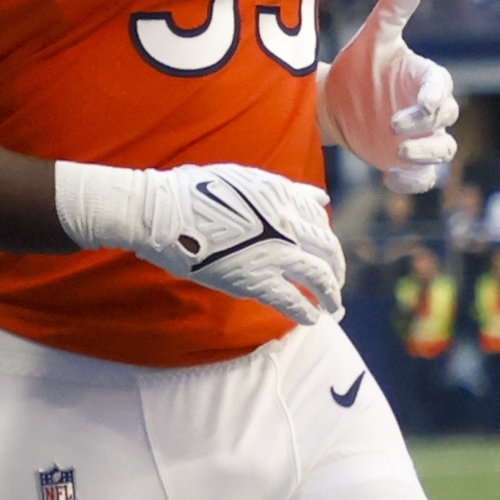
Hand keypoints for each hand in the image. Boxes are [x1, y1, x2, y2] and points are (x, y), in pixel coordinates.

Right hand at [65, 160, 345, 324]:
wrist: (162, 211)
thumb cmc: (193, 192)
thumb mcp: (246, 180)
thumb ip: (286, 190)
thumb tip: (321, 197)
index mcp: (282, 195)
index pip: (318, 217)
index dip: (324, 236)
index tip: (322, 250)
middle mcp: (286, 223)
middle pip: (328, 248)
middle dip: (336, 268)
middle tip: (336, 282)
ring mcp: (275, 253)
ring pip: (319, 277)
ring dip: (331, 295)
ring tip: (333, 307)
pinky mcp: (257, 280)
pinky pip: (293, 301)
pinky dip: (307, 312)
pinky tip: (312, 319)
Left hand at [326, 0, 459, 191]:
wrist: (335, 104)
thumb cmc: (360, 66)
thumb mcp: (375, 35)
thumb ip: (395, 5)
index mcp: (426, 77)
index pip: (442, 86)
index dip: (434, 95)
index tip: (420, 102)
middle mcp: (430, 110)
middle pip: (446, 120)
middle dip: (426, 125)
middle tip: (395, 126)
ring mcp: (423, 138)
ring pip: (442, 150)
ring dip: (425, 154)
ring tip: (397, 152)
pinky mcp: (409, 163)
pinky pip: (424, 178)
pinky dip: (413, 182)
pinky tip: (391, 178)